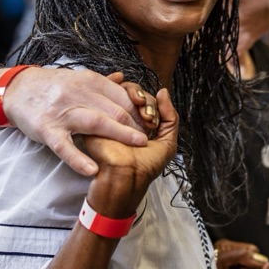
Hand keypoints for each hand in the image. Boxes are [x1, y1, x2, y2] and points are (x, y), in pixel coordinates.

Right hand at [3, 67, 151, 176]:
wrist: (16, 90)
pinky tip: (92, 170)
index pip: (123, 97)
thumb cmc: (50, 88)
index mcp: (88, 81)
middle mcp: (77, 94)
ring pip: (96, 124)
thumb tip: (123, 79)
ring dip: (119, 136)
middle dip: (136, 126)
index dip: (140, 112)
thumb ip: (101, 83)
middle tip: (150, 140)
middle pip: (115, 110)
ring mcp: (62, 113)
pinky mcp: (47, 130)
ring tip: (137, 149)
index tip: (151, 124)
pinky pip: (65, 147)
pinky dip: (79, 159)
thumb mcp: (77, 79)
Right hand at [85, 89, 177, 217]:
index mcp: (138, 122)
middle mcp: (124, 118)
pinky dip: (119, 103)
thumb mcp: (167, 142)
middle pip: (133, 93)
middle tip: (149, 119)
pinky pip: (106, 100)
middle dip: (145, 101)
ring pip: (120, 93)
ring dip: (134, 101)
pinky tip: (127, 119)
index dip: (152, 104)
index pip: (145, 99)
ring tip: (142, 120)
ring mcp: (110, 117)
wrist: (127, 177)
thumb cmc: (145, 167)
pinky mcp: (97, 119)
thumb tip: (163, 92)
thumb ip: (170, 117)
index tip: (154, 121)